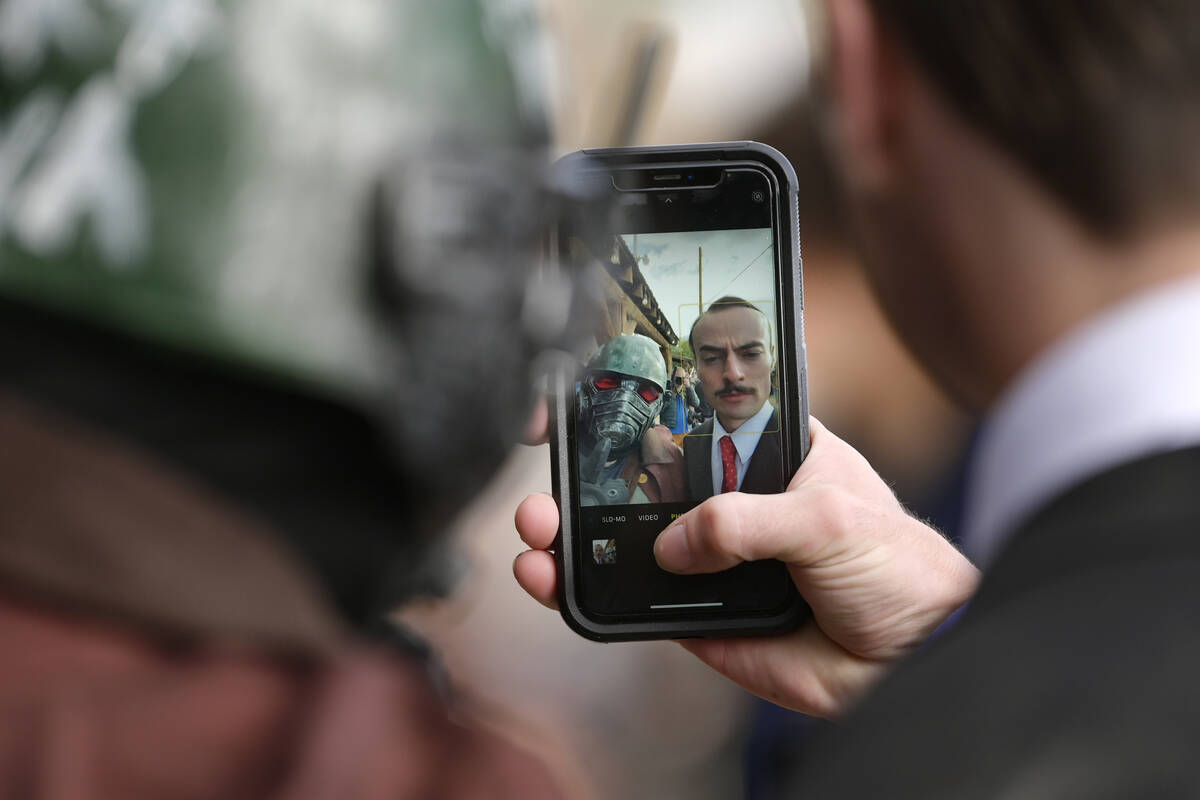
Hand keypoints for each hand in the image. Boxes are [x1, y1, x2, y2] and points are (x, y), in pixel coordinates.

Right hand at [513, 414, 978, 717]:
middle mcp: (733, 501)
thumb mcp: (828, 518)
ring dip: (577, 535)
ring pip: (631, 541)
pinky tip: (558, 578)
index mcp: (769, 453)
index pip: (693, 419)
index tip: (586, 399)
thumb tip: (675, 542)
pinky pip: (638, 600)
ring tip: (538, 533)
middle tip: (551, 480)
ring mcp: (712, 558)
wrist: (912, 660)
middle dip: (588, 478)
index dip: (640, 408)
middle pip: (646, 480)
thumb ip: (746, 521)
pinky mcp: (699, 613)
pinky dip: (595, 590)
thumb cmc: (898, 567)